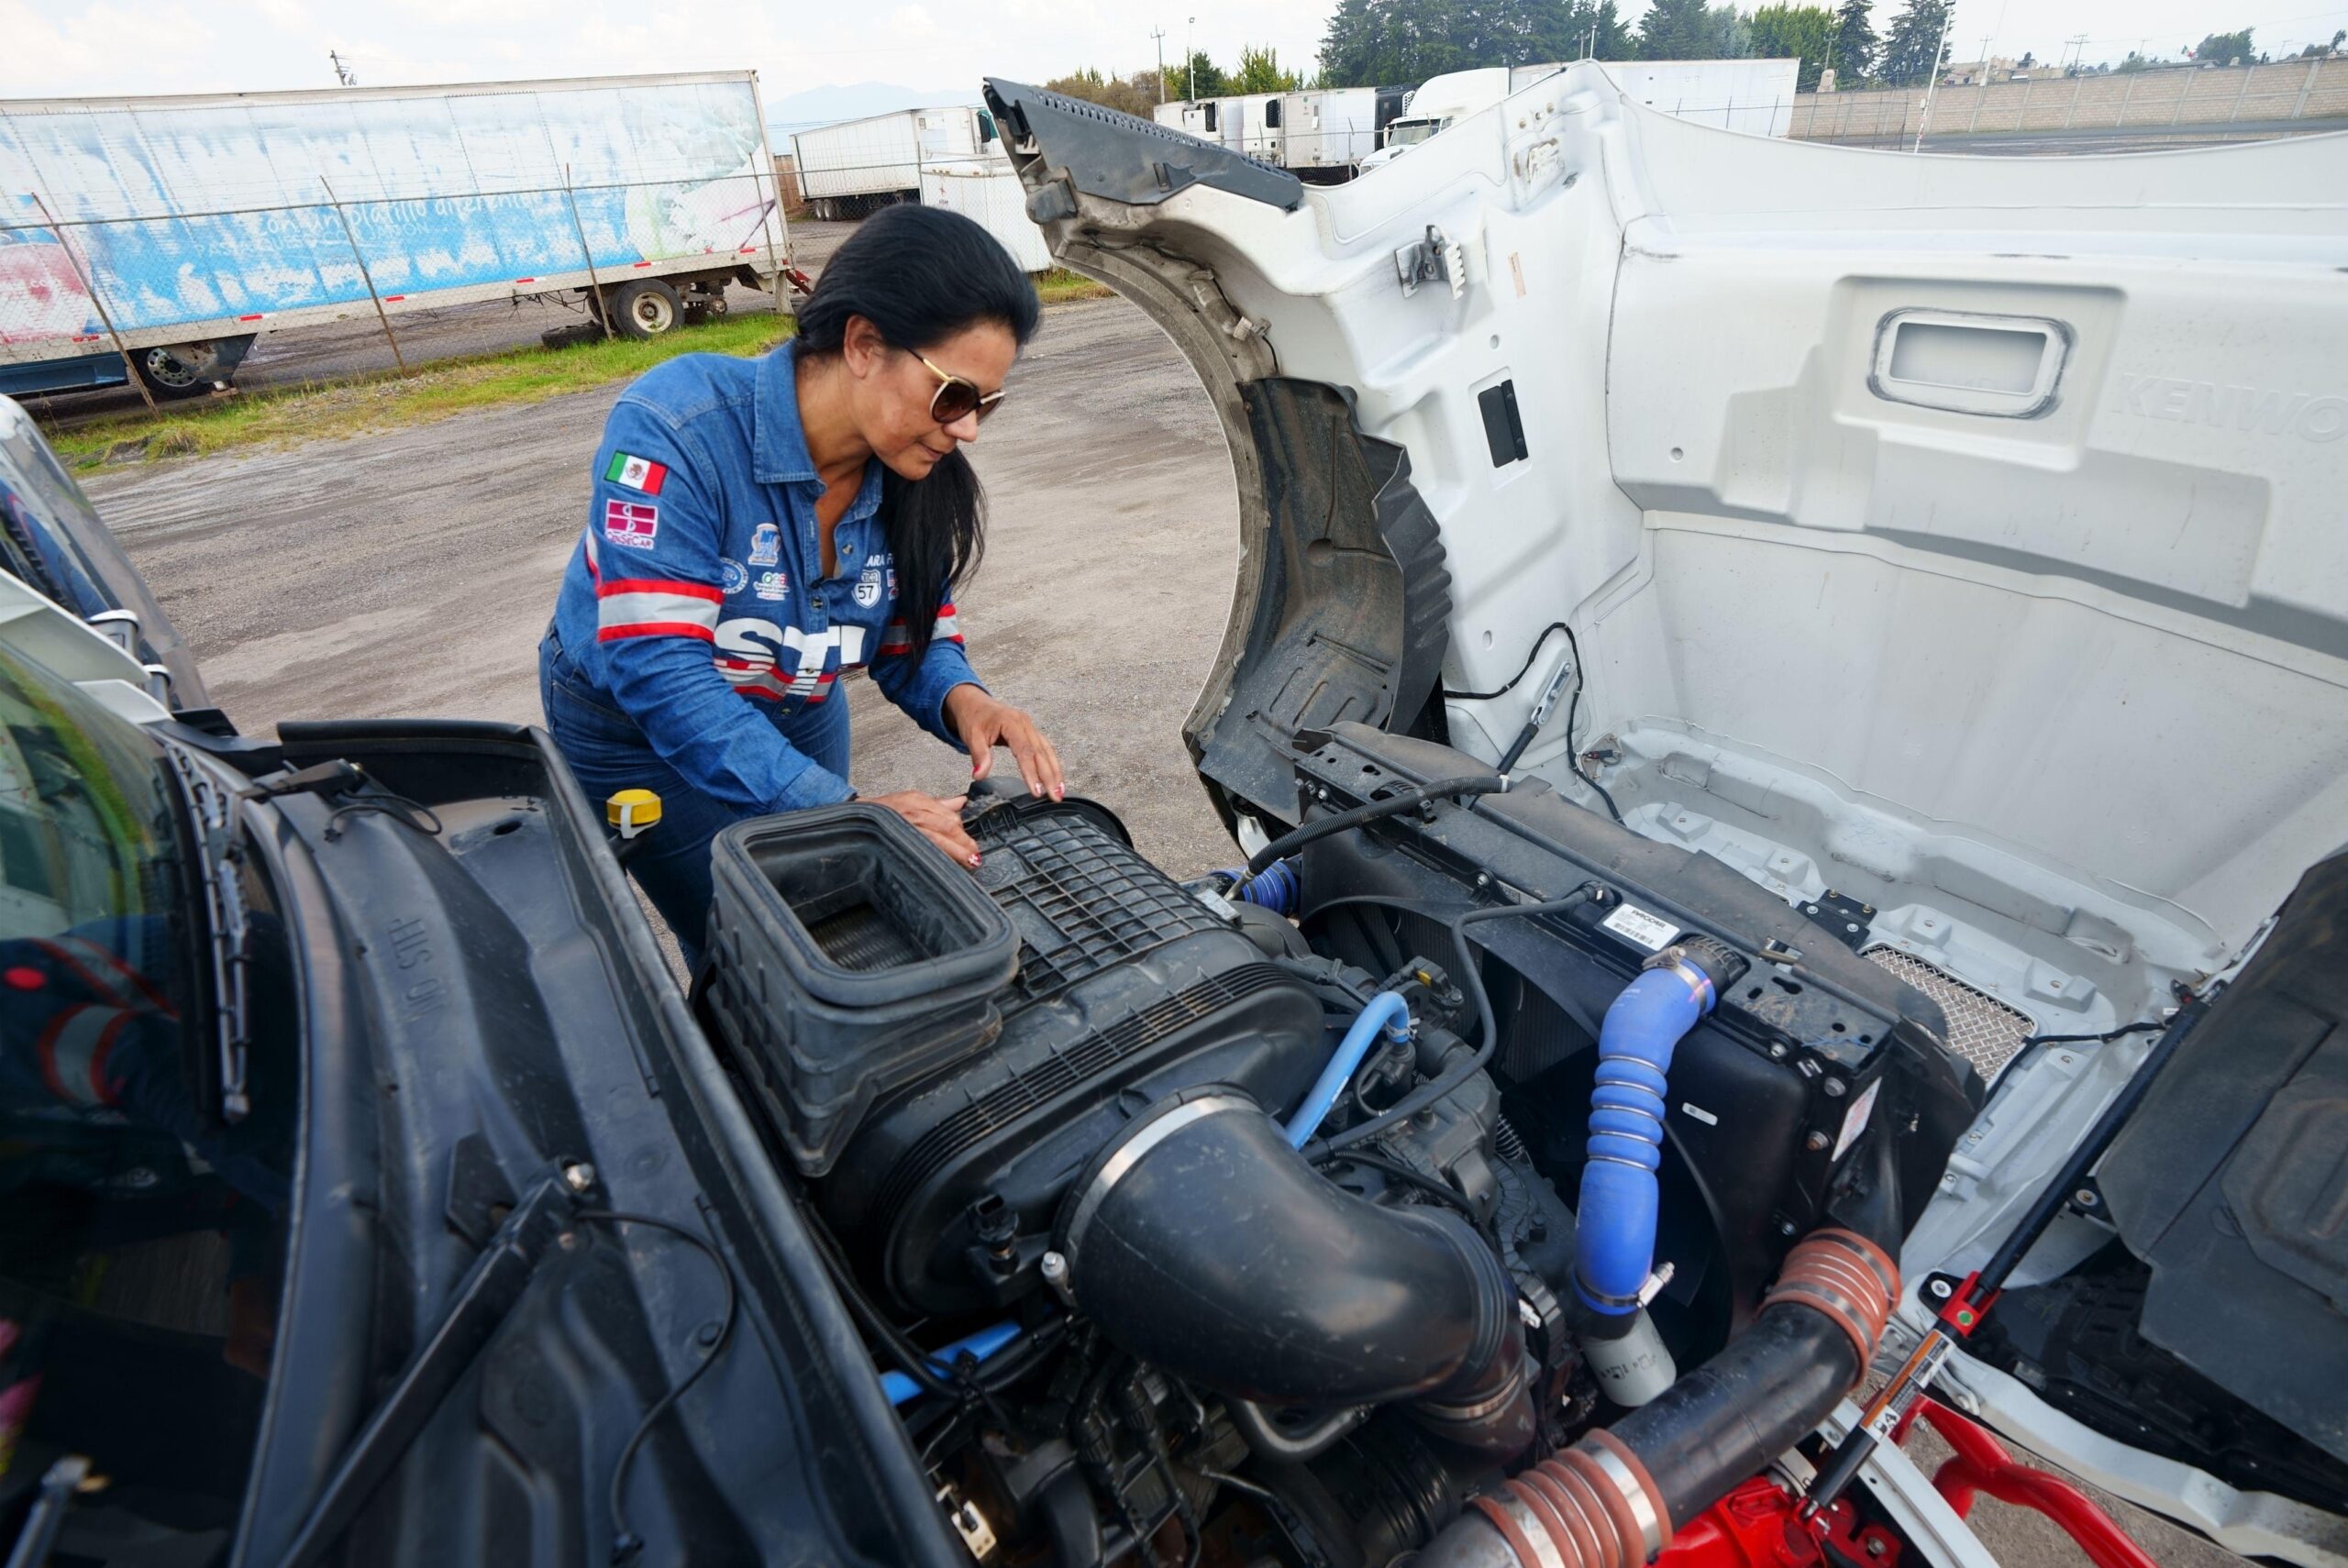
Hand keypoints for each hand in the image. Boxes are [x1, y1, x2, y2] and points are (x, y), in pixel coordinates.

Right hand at [867, 789, 982, 868]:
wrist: (859, 817)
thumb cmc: (886, 809)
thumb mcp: (913, 799)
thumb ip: (939, 804)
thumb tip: (961, 802)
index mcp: (918, 801)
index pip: (949, 817)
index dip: (962, 833)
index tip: (970, 844)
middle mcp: (913, 812)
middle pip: (946, 827)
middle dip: (962, 843)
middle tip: (974, 856)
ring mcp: (906, 826)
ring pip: (936, 839)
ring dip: (955, 851)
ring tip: (968, 861)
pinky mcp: (899, 839)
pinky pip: (922, 849)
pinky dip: (935, 856)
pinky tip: (944, 865)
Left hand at [944, 685, 1063, 800]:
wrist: (974, 702)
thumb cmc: (973, 717)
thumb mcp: (971, 736)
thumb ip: (979, 756)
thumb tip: (979, 775)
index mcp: (1011, 722)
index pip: (1025, 751)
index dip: (1032, 773)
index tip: (1036, 791)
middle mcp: (1025, 723)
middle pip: (1041, 752)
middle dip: (1049, 776)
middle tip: (1055, 796)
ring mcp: (1030, 727)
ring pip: (1047, 750)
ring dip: (1055, 771)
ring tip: (1060, 791)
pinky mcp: (1031, 732)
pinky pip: (1045, 748)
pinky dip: (1051, 764)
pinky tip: (1056, 777)